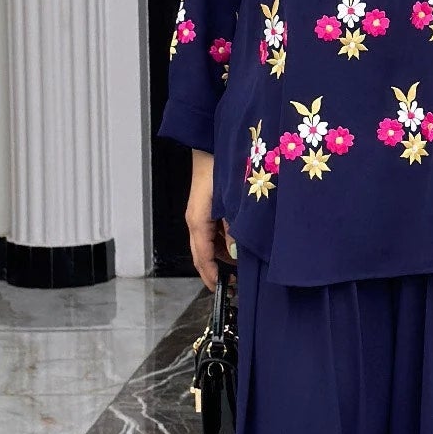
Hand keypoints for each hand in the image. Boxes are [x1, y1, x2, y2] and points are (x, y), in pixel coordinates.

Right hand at [185, 153, 232, 286]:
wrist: (211, 145)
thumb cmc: (220, 168)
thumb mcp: (230, 202)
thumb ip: (233, 228)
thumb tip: (237, 252)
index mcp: (197, 221)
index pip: (202, 256)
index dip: (211, 275)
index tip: (222, 288)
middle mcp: (195, 220)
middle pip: (200, 254)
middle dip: (213, 271)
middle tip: (231, 285)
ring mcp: (198, 214)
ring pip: (207, 244)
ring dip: (220, 257)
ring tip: (238, 267)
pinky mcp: (205, 207)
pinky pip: (211, 233)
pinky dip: (222, 243)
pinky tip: (236, 244)